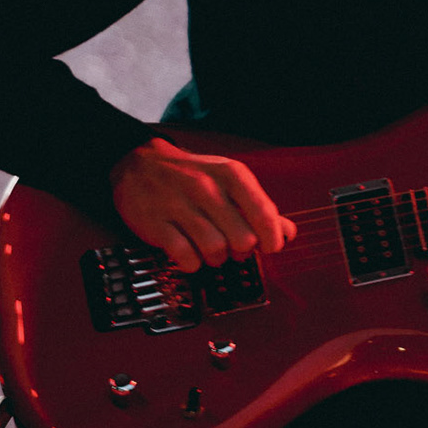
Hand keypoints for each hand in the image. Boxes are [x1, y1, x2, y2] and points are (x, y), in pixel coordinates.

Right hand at [109, 137, 294, 271]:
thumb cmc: (192, 175)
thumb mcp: (229, 180)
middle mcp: (207, 187)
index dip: (272, 239)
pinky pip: (185, 257)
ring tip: (212, 250)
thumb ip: (259, 207)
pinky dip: (192, 263)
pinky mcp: (156, 224)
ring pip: (215, 250)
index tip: (269, 247)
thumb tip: (287, 233)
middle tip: (235, 247)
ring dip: (217, 259)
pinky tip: (190, 254)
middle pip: (242, 239)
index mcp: (231, 175)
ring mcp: (179, 205)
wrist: (140, 163)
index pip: (264, 214)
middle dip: (243, 252)